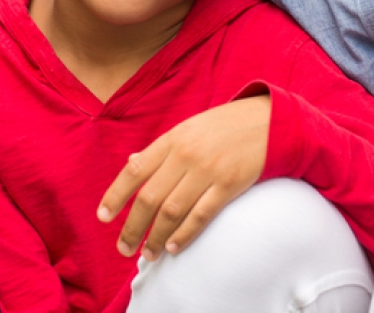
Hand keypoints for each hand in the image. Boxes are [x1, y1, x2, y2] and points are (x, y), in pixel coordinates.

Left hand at [98, 94, 269, 260]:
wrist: (269, 120)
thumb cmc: (224, 126)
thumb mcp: (189, 128)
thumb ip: (161, 149)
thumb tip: (131, 163)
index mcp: (173, 138)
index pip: (135, 171)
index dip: (116, 196)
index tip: (104, 218)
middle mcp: (186, 154)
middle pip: (150, 198)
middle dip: (133, 228)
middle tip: (124, 248)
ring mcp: (208, 170)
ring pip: (172, 211)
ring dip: (156, 237)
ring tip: (149, 253)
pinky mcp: (229, 184)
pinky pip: (201, 215)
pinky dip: (184, 234)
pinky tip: (174, 247)